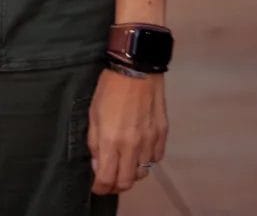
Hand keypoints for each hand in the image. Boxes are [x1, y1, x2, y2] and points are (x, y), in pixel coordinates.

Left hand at [89, 67, 167, 193]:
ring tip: (124, 163)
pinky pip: (156, 158)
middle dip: (115, 185)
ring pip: (143, 173)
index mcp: (112, 141)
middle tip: (109, 179)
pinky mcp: (162, 134)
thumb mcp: (93, 113)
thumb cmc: (110, 87)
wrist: (136, 67)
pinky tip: (139, 150)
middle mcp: (133, 146)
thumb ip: (95, 142)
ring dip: (132, 172)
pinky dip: (146, 159)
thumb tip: (98, 164)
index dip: (100, 188)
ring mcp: (150, 141)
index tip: (96, 186)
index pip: (107, 179)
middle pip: (127, 182)